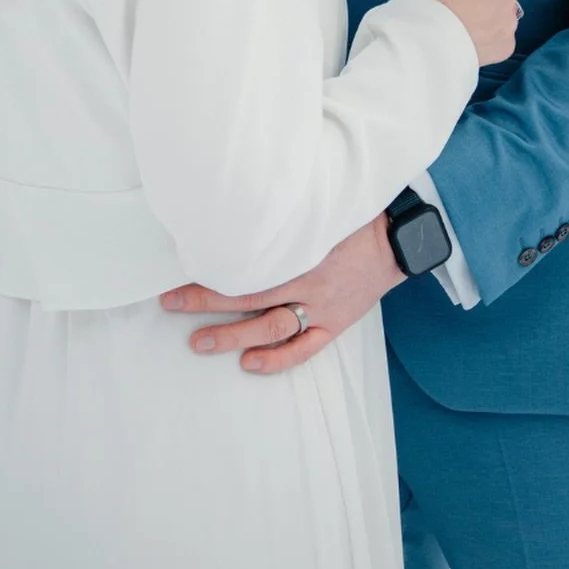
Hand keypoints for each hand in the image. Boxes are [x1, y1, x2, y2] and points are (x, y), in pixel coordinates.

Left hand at [159, 214, 403, 374]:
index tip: (180, 268)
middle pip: (248, 294)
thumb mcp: (315, 205)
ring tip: (199, 342)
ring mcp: (322, 306)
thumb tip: (237, 208)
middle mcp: (307, 280)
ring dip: (232, 335)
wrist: (396, 239)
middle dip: (206, 300)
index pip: (246, 262)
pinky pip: (304, 348)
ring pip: (271, 326)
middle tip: (172, 303)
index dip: (211, 267)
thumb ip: (281, 215)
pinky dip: (277, 359)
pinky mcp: (335, 323)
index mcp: (300, 247)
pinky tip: (250, 363)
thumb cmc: (352, 216)